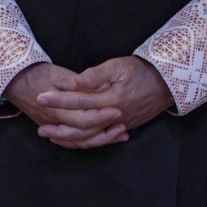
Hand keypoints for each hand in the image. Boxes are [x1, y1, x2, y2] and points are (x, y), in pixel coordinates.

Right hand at [4, 63, 126, 149]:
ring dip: (100, 139)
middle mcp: (56, 123)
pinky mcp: (55, 128)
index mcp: (57, 109)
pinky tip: (103, 138)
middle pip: (84, 134)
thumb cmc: (39, 74)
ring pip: (79, 141)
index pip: (83, 119)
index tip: (117, 111)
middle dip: (105, 131)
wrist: (16, 81)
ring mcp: (55, 128)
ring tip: (118, 134)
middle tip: (122, 124)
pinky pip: (72, 141)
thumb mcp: (59, 74)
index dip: (101, 117)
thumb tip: (99, 89)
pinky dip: (88, 141)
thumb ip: (79, 84)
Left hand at [36, 56, 172, 142]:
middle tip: (39, 126)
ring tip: (52, 136)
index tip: (42, 96)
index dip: (59, 99)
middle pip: (81, 126)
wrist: (166, 84)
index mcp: (111, 99)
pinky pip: (99, 139)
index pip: (79, 101)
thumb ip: (96, 75)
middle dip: (59, 126)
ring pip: (90, 137)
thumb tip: (74, 82)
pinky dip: (84, 141)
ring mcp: (118, 124)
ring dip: (69, 137)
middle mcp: (113, 116)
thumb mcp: (119, 65)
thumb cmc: (142, 71)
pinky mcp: (122, 127)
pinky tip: (72, 139)